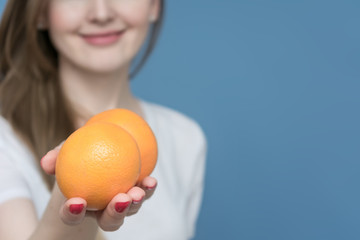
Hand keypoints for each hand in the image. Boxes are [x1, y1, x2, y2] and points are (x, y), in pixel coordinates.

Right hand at [40, 144, 156, 230]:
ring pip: (129, 210)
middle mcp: (102, 210)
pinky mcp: (137, 193)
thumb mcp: (65, 152)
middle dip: (115, 214)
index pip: (73, 215)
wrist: (98, 151)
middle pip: (109, 221)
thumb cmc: (77, 154)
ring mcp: (122, 204)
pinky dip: (148, 189)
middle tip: (120, 200)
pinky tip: (151, 180)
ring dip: (135, 203)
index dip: (73, 214)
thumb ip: (56, 156)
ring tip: (138, 192)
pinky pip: (144, 193)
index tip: (76, 202)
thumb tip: (46, 162)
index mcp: (81, 206)